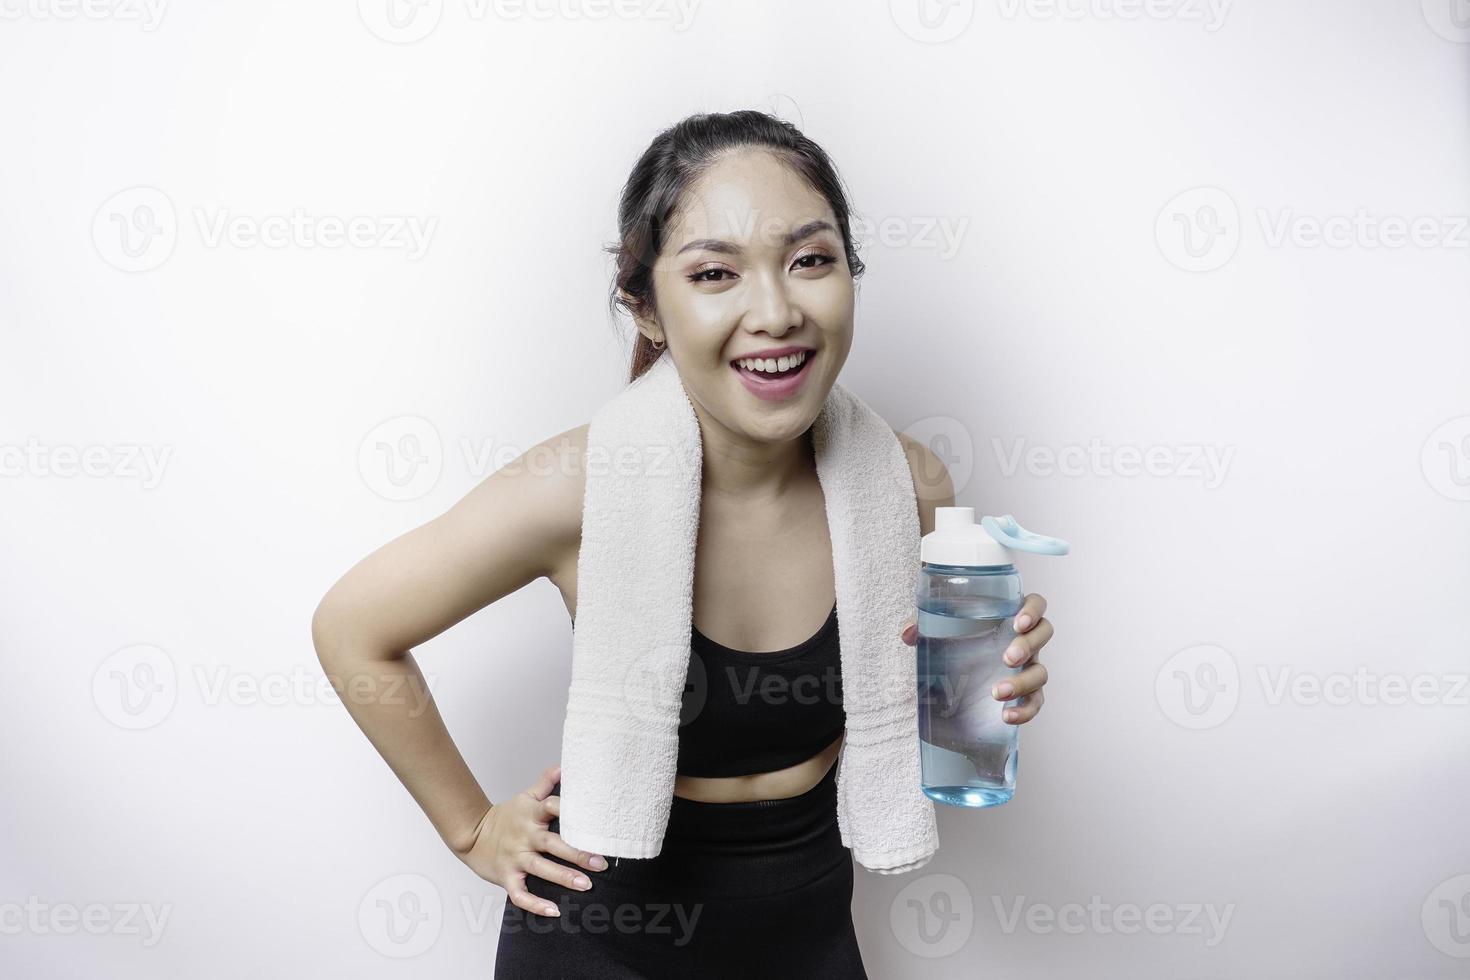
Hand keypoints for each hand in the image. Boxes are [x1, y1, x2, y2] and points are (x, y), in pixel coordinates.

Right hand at [452, 763, 606, 918]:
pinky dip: (535, 904)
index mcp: (531, 815)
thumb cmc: (505, 817)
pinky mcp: (507, 877)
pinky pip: (520, 894)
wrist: (472, 834)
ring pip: (540, 868)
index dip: (569, 810)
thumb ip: (546, 783)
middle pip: (552, 843)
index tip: (593, 818)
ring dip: (563, 877)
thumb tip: (565, 765)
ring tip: (585, 885)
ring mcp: (515, 858)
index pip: (552, 807)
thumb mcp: (525, 797)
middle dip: (577, 853)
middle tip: (600, 862)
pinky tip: (554, 911)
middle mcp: (525, 836)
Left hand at [901, 592, 1052, 725]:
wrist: (954, 687)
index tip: (1018, 622)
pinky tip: (1006, 716)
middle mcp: (1023, 641)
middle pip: (1044, 634)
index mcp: (1008, 618)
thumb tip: (909, 633)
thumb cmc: (954, 647)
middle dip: (1028, 645)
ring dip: (1023, 682)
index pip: (1035, 604)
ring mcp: (1027, 669)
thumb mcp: (937, 634)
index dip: (1033, 610)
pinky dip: (1025, 711)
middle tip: (1007, 658)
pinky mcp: (1024, 696)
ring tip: (996, 692)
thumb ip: (923, 627)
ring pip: (1041, 672)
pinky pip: (1035, 703)